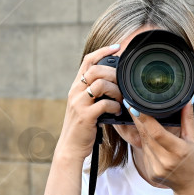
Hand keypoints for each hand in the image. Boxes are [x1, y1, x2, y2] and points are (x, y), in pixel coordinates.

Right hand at [56, 44, 122, 160]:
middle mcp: (75, 92)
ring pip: (100, 85)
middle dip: (113, 74)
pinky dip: (114, 106)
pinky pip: (104, 104)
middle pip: (96, 70)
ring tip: (120, 100)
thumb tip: (113, 83)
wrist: (70, 147)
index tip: (117, 47)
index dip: (102, 51)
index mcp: (76, 88)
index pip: (87, 61)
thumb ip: (94, 94)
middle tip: (123, 84)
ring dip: (115, 91)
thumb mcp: (84, 106)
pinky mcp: (85, 116)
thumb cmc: (82, 127)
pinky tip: (117, 112)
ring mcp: (79, 104)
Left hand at [127, 100, 193, 194]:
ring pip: (144, 143)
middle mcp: (165, 161)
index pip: (156, 132)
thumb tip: (187, 101)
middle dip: (138, 120)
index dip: (144, 119)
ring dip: (142, 131)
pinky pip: (145, 153)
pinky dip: (146, 143)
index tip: (135, 106)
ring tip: (142, 119)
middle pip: (146, 136)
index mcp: (178, 151)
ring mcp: (156, 169)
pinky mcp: (151, 174)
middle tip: (132, 104)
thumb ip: (187, 120)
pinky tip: (150, 139)